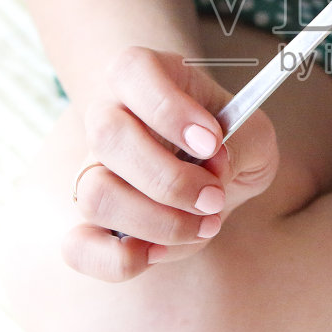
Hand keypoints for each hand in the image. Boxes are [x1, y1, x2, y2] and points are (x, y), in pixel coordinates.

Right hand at [63, 46, 278, 281]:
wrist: (204, 159)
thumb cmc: (227, 136)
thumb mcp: (253, 129)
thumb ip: (243, 141)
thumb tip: (214, 168)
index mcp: (142, 74)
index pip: (132, 71)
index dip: (170, 110)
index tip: (212, 141)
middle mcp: (107, 115)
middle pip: (107, 137)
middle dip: (170, 180)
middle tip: (215, 197)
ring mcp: (92, 169)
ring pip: (94, 194)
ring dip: (156, 221)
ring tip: (204, 224)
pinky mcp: (90, 221)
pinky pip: (78, 246)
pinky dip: (116, 260)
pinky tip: (157, 254)